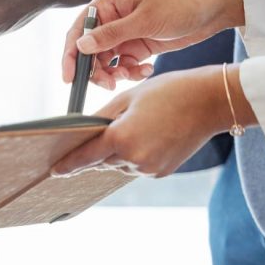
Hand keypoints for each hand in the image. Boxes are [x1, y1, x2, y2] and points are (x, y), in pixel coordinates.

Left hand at [51, 65, 248, 177]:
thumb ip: (102, 119)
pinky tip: (146, 137)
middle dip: (96, 150)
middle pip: (101, 160)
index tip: (53, 171)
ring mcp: (148, 169)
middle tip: (95, 139)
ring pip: (118, 164)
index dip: (67, 164)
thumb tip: (84, 132)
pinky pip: (136, 166)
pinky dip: (133, 155)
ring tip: (134, 128)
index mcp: (121, 138)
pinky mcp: (160, 172)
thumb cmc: (168, 91)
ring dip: (116, 152)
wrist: (212, 101)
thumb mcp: (128, 98)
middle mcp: (133, 159)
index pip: (84, 157)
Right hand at [61, 0, 245, 89]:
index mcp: (107, 2)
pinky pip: (124, 65)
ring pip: (106, 61)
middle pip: (90, 50)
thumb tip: (80, 47)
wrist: (215, 7)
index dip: (71, 55)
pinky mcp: (137, 45)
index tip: (70, 78)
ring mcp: (124, 32)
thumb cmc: (181, 3)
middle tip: (110, 83)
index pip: (79, 31)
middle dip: (97, 70)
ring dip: (115, 73)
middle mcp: (112, 17)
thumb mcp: (144, 20)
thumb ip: (111, 35)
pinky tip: (147, 70)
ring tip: (132, 76)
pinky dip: (131, 72)